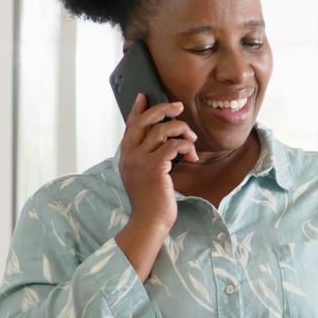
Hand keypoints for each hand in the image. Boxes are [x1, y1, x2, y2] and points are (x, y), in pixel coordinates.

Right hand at [118, 94, 198, 231]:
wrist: (150, 221)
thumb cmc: (152, 199)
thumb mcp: (145, 174)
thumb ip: (148, 156)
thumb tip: (164, 138)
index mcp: (126, 155)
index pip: (130, 125)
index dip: (137, 109)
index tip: (144, 96)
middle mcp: (130, 155)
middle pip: (144, 120)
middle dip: (163, 109)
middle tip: (178, 106)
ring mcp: (140, 161)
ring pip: (162, 130)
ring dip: (182, 131)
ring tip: (191, 141)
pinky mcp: (154, 168)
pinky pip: (173, 145)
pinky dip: (185, 146)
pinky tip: (190, 155)